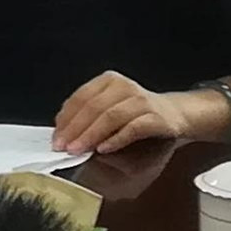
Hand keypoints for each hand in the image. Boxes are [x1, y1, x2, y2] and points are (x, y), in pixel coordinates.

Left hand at [52, 73, 226, 157]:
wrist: (175, 113)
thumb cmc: (137, 113)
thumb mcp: (110, 106)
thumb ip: (88, 114)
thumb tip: (62, 130)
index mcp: (109, 81)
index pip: (81, 97)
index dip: (66, 118)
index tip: (56, 137)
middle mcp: (124, 87)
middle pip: (94, 107)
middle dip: (75, 129)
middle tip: (63, 147)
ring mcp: (141, 101)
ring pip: (111, 116)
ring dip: (91, 135)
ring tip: (78, 150)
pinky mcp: (155, 117)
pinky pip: (132, 128)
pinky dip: (115, 139)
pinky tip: (103, 149)